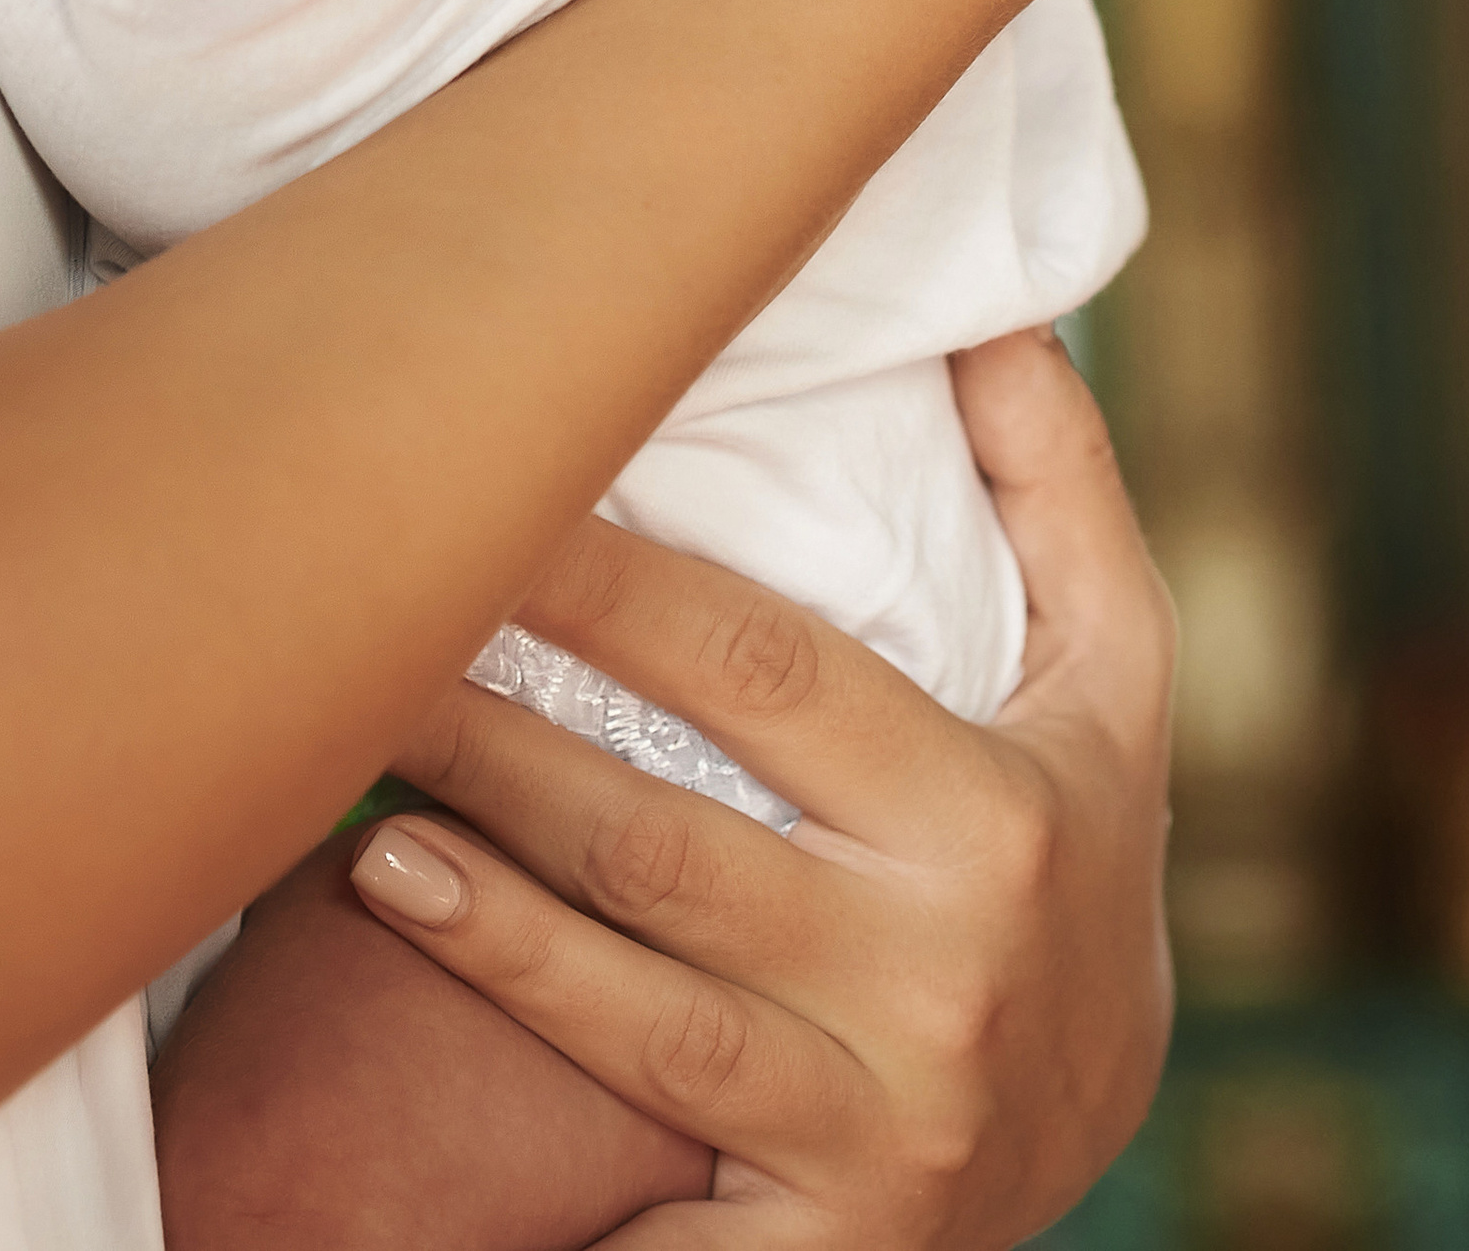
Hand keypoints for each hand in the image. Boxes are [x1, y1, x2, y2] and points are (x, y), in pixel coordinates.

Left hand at [351, 331, 1174, 1243]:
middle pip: (665, 841)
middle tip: (355, 649)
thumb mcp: (1113, 676)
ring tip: (361, 834)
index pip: (762, 675)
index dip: (609, 588)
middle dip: (496, 740)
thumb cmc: (1075, 845)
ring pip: (639, 1022)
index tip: (482, 494)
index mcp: (990, 815)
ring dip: (486, 928)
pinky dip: (558, 1206)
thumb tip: (996, 310)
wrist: (1113, 1128)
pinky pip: (668, 1239)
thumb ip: (1054, 486)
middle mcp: (940, 978)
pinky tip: (412, 1141)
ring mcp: (882, 1132)